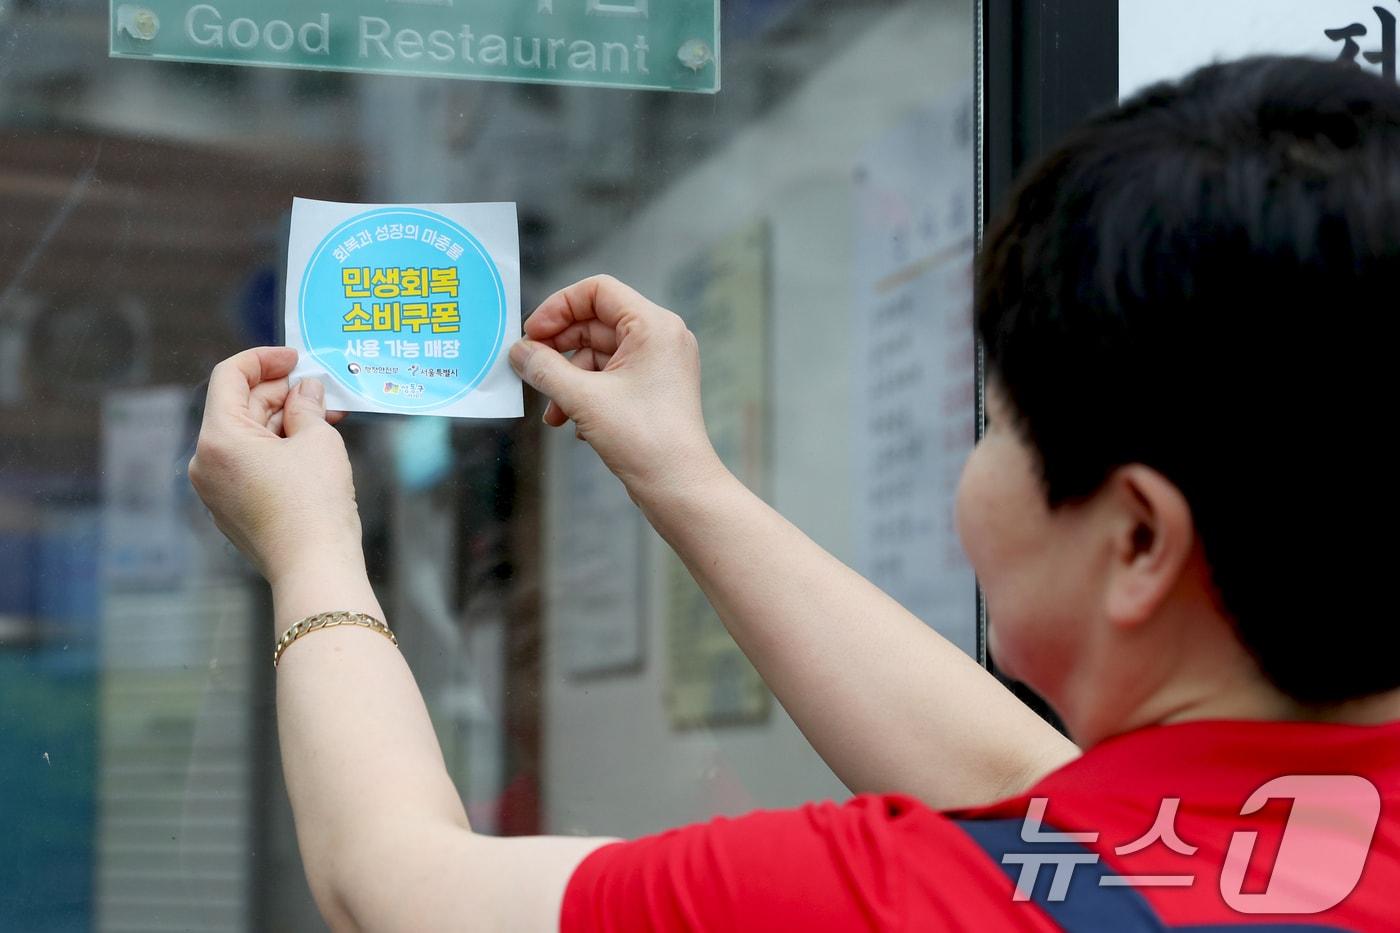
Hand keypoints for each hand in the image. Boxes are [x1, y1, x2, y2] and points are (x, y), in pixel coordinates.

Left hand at [189, 347, 362, 585]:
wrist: (314, 568)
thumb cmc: (314, 503)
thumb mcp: (318, 440)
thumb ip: (307, 405)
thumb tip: (306, 390)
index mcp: (218, 438)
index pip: (230, 377)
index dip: (264, 359)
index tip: (296, 358)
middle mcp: (205, 462)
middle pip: (240, 408)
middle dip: (281, 393)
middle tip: (321, 389)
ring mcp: (215, 490)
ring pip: (247, 438)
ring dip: (283, 421)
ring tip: (326, 416)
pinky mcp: (232, 510)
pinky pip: (250, 465)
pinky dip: (277, 449)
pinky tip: (312, 447)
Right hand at [509, 275, 726, 501]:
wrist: (679, 487)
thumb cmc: (644, 439)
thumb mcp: (583, 399)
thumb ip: (544, 369)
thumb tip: (517, 352)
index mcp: (653, 325)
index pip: (597, 291)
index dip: (558, 307)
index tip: (531, 334)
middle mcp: (660, 338)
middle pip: (594, 323)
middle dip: (558, 350)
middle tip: (529, 370)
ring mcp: (657, 364)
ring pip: (597, 356)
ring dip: (567, 381)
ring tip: (552, 413)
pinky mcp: (652, 389)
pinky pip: (609, 378)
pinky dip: (585, 395)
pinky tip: (573, 424)